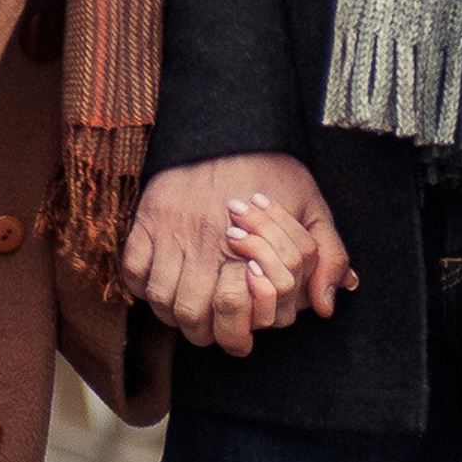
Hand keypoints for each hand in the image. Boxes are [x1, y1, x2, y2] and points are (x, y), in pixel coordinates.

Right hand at [122, 155, 354, 356]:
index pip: (232, 312)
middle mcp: (205, 242)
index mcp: (246, 244)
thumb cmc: (272, 168)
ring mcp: (171, 230)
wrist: (230, 125)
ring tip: (188, 307)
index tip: (240, 336)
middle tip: (211, 327)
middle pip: (190, 316)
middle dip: (202, 331)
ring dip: (173, 312)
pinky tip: (162, 280)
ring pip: (161, 299)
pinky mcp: (148, 218)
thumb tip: (326, 305)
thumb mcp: (311, 205)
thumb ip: (328, 255)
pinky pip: (133, 269)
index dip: (236, 335)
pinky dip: (142, 284)